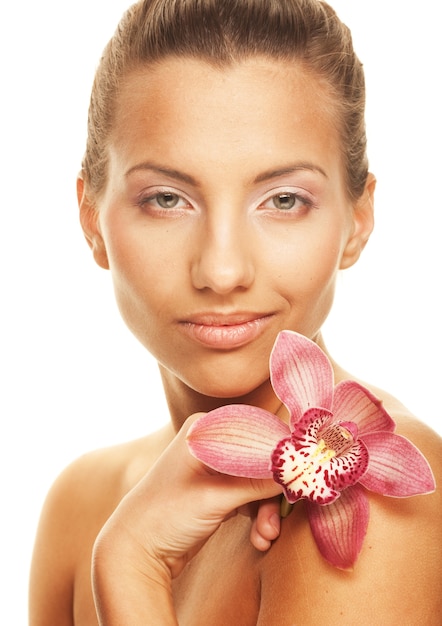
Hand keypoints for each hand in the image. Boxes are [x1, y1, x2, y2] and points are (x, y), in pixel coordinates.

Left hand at [92, 414, 281, 623]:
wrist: (136, 551)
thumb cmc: (167, 515)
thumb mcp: (217, 497)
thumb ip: (259, 482)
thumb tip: (300, 470)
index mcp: (206, 428)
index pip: (259, 431)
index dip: (283, 454)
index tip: (304, 476)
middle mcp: (212, 442)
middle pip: (262, 459)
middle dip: (275, 490)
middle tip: (287, 513)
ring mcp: (216, 467)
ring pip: (260, 482)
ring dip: (268, 510)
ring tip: (268, 534)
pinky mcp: (219, 490)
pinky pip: (251, 497)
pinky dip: (259, 517)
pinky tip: (260, 538)